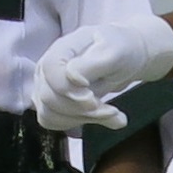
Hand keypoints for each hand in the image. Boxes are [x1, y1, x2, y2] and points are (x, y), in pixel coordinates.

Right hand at [32, 17, 172, 133]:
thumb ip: (91, 64)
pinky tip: (104, 119)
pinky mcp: (52, 104)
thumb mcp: (113, 52)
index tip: (92, 97)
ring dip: (82, 119)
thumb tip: (72, 77)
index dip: (68, 88)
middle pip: (49, 97)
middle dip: (81, 109)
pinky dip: (80, 124)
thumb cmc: (120, 50)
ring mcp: (47, 86)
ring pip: (49, 114)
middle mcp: (47, 68)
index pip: (50, 70)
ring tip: (112, 114)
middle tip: (111, 110)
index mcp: (60, 49)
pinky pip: (54, 121)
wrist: (125, 57)